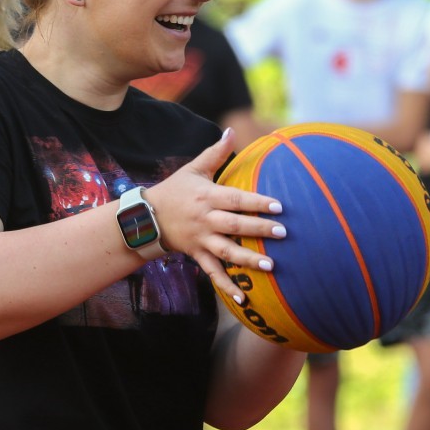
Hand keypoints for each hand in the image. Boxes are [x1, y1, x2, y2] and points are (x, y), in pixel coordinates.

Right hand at [145, 128, 285, 305]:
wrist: (146, 217)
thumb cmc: (175, 190)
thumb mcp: (193, 169)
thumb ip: (215, 152)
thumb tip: (231, 130)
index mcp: (207, 196)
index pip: (236, 200)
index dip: (257, 202)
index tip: (279, 206)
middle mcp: (205, 219)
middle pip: (235, 226)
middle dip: (259, 230)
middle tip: (283, 233)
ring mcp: (201, 240)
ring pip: (227, 252)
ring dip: (248, 260)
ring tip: (271, 266)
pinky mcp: (197, 255)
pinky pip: (213, 273)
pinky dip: (227, 287)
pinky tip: (243, 299)